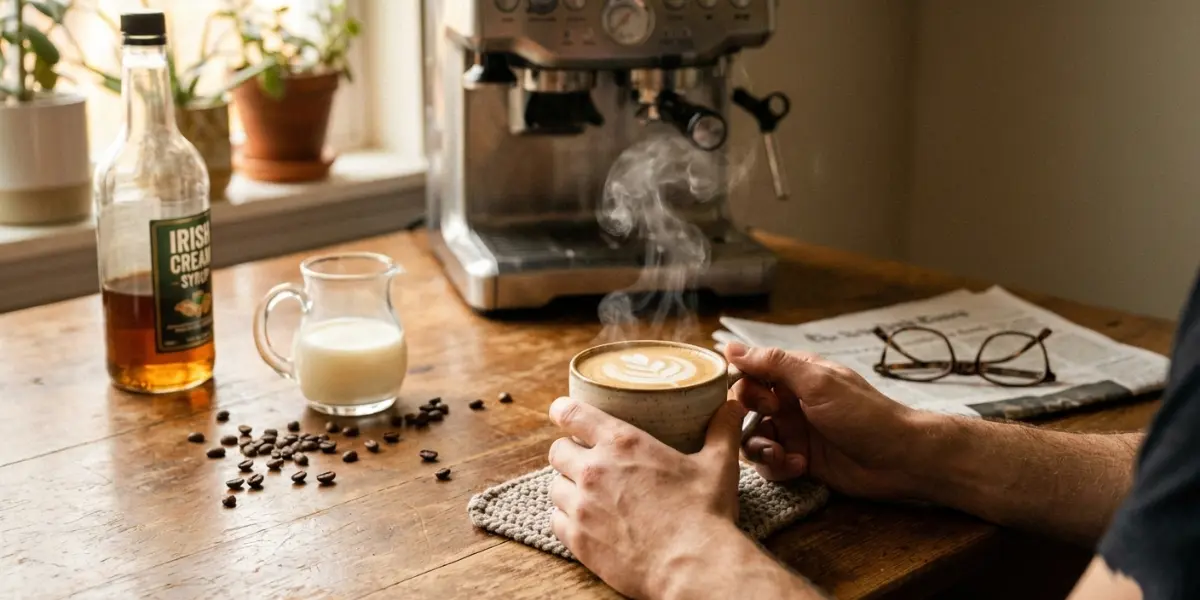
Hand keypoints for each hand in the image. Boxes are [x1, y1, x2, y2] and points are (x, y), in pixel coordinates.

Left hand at [547, 396, 747, 599]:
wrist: (692, 566)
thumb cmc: (704, 514)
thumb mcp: (718, 465)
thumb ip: (722, 431)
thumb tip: (732, 406)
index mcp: (622, 443)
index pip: (572, 414)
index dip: (563, 410)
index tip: (561, 412)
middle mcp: (594, 471)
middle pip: (558, 450)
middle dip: (568, 452)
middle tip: (584, 459)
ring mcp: (582, 507)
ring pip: (555, 486)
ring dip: (567, 486)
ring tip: (585, 493)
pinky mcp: (578, 540)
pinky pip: (556, 521)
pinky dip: (566, 519)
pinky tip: (584, 521)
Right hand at [727, 342, 924, 499]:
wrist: (900, 459)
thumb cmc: (863, 414)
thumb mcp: (817, 383)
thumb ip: (774, 364)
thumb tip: (730, 347)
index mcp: (795, 376)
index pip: (750, 373)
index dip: (744, 387)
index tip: (761, 400)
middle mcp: (790, 402)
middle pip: (745, 409)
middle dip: (748, 420)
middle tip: (771, 425)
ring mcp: (795, 433)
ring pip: (753, 439)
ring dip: (760, 449)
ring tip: (782, 456)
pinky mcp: (799, 461)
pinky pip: (770, 464)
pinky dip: (778, 467)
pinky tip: (799, 467)